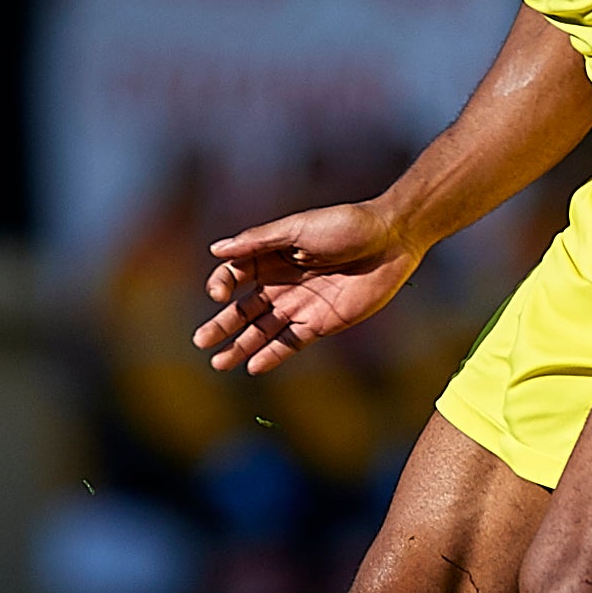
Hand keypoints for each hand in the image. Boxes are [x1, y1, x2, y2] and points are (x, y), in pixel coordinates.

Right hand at [199, 201, 426, 374]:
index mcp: (272, 255)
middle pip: (244, 308)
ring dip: (241, 346)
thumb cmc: (344, 225)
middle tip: (201, 342)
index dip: (221, 284)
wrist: (391, 240)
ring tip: (218, 363)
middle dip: (222, 325)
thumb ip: (257, 241)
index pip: (235, 274)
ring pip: (263, 330)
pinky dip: (272, 355)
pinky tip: (253, 366)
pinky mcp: (321, 323)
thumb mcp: (297, 227)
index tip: (218, 294)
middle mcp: (282, 282)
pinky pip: (291, 342)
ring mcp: (300, 305)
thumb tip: (216, 250)